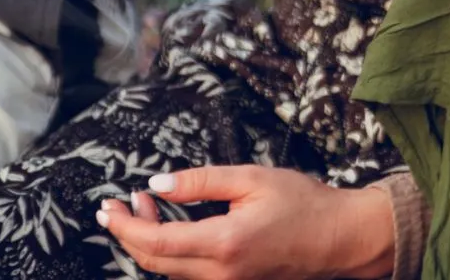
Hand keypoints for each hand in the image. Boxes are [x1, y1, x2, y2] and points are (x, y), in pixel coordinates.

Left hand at [97, 165, 393, 279]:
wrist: (340, 238)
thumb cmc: (304, 204)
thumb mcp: (253, 179)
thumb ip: (202, 181)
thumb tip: (158, 183)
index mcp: (224, 243)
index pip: (155, 242)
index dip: (126, 225)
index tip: (109, 206)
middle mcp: (219, 273)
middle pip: (153, 261)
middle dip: (128, 232)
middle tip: (121, 203)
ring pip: (167, 270)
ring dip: (147, 241)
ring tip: (145, 206)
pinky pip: (187, 273)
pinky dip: (169, 252)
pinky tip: (170, 227)